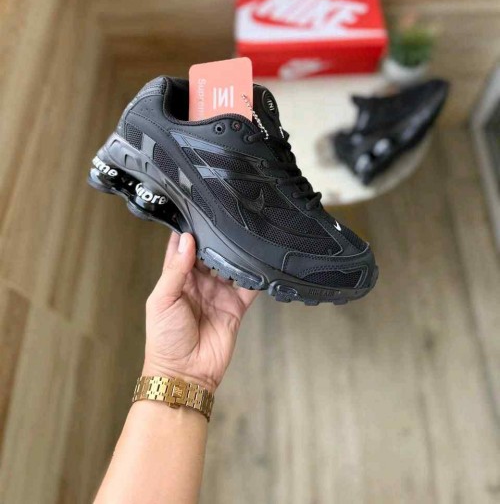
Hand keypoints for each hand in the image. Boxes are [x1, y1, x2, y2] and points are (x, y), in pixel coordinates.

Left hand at [142, 232, 257, 391]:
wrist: (185, 374)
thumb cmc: (165, 339)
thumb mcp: (162, 300)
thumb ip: (175, 270)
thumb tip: (187, 240)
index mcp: (177, 279)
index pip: (182, 248)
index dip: (188, 231)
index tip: (195, 211)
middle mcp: (199, 283)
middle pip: (210, 253)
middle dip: (216, 238)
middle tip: (225, 217)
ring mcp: (219, 294)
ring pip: (230, 265)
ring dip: (236, 253)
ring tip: (243, 233)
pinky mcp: (236, 306)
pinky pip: (248, 286)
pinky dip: (255, 275)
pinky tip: (260, 261)